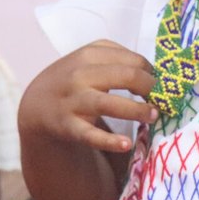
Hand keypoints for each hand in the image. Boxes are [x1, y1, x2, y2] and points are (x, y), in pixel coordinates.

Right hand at [19, 41, 157, 154]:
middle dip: (150, 88)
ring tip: (153, 116)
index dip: (152, 73)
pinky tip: (127, 144)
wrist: (36, 105)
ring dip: (137, 111)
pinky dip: (109, 142)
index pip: (133, 60)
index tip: (161, 84)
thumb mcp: (90, 60)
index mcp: (90, 54)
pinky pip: (91, 135)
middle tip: (161, 100)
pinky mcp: (68, 126)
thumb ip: (119, 60)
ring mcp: (73, 100)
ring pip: (110, 104)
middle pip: (126, 76)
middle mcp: (80, 74)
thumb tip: (156, 73)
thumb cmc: (74, 80)